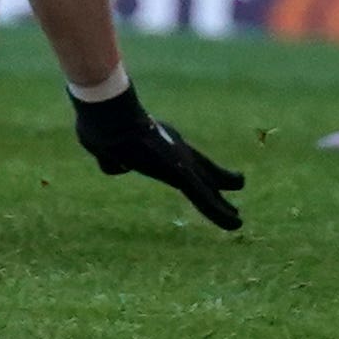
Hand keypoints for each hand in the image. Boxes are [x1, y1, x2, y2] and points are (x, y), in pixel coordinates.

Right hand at [73, 82, 245, 230]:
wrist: (107, 116)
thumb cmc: (99, 124)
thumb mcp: (104, 145)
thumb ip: (112, 158)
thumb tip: (116, 166)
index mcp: (160, 144)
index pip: (185, 160)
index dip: (195, 167)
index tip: (206, 176)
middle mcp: (175, 152)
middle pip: (202, 170)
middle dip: (219, 181)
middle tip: (238, 185)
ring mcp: (180, 163)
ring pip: (206, 189)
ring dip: (221, 206)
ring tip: (238, 220)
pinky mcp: (181, 174)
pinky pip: (204, 198)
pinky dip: (219, 212)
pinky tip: (235, 222)